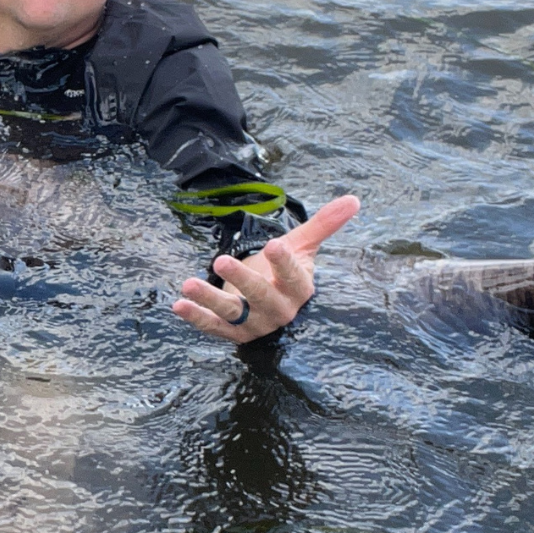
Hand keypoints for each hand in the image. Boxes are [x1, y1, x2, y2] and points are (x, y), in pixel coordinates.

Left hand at [171, 194, 360, 346]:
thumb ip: (324, 224)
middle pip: (261, 297)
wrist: (270, 298)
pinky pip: (213, 327)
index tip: (274, 244)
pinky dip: (196, 317)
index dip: (285, 263)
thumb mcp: (302, 244)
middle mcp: (278, 310)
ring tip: (188, 283)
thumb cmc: (285, 268)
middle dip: (243, 280)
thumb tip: (354, 200)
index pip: (294, 277)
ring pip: (232, 314)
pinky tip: (179, 304)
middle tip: (222, 260)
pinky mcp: (232, 332)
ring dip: (209, 299)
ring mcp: (254, 324)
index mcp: (298, 289)